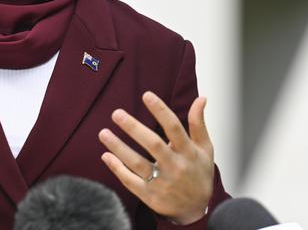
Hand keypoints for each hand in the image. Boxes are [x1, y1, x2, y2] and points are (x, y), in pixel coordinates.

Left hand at [98, 92, 213, 224]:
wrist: (196, 211)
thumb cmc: (199, 174)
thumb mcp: (204, 149)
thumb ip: (198, 123)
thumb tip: (201, 98)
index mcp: (188, 152)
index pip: (174, 128)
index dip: (161, 111)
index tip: (146, 95)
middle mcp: (175, 167)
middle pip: (153, 145)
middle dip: (134, 128)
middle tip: (116, 113)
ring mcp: (162, 182)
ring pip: (138, 164)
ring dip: (119, 148)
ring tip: (103, 133)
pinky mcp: (150, 196)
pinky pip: (130, 181)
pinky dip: (117, 169)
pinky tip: (106, 156)